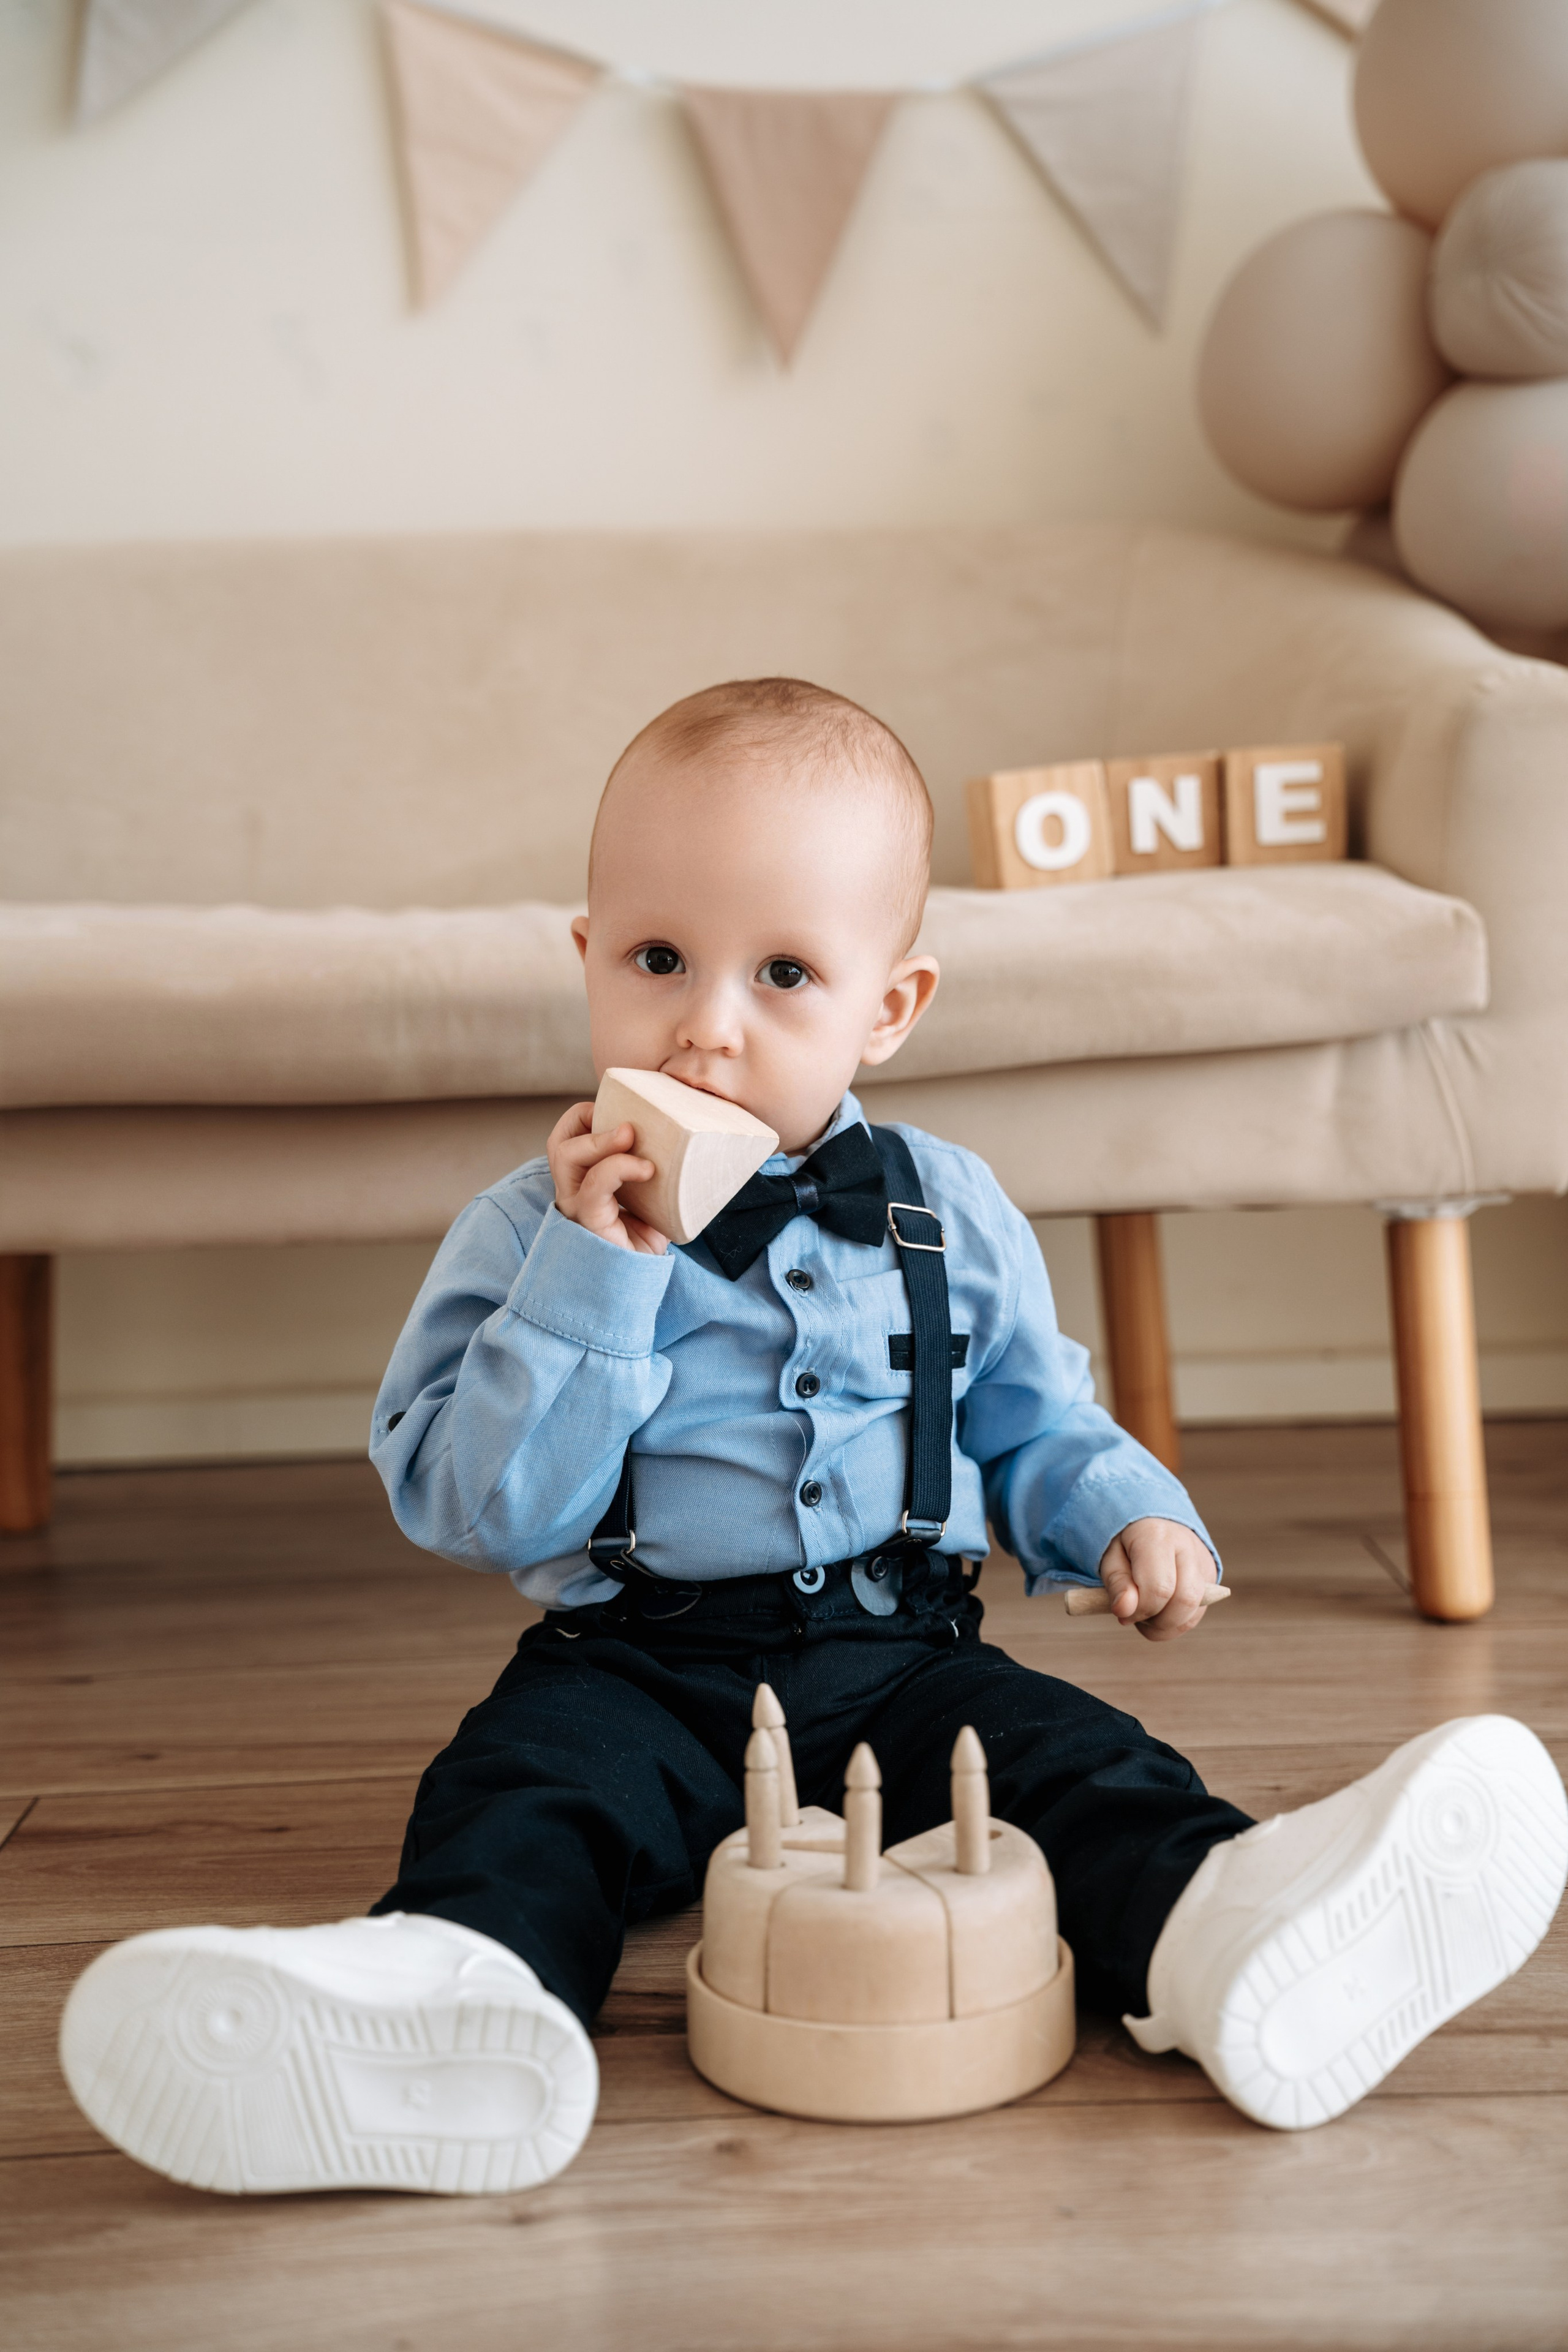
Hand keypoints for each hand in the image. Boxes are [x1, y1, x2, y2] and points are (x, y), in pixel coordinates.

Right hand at [547, 1102, 669, 1255]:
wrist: (638, 1284)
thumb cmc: (641, 1242)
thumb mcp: (647, 1199)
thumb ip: (650, 1171)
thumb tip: (680, 1142)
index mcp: (582, 1182)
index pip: (565, 1138)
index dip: (584, 1117)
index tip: (618, 1113)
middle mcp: (572, 1192)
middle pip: (559, 1142)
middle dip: (585, 1120)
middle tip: (625, 1123)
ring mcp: (576, 1207)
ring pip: (566, 1156)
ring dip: (600, 1139)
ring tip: (631, 1135)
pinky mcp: (588, 1221)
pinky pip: (595, 1185)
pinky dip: (620, 1168)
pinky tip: (646, 1170)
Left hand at [1097, 1518, 1217, 1642]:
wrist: (1153, 1524)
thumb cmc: (1128, 1544)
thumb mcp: (1111, 1558)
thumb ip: (1117, 1583)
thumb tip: (1125, 1610)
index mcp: (1158, 1537)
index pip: (1159, 1588)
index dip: (1140, 1609)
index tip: (1123, 1610)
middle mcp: (1189, 1547)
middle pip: (1185, 1601)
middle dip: (1156, 1620)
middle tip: (1135, 1614)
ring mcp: (1204, 1563)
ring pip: (1192, 1614)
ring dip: (1164, 1625)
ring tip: (1145, 1610)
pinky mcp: (1211, 1579)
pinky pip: (1194, 1617)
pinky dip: (1172, 1625)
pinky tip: (1158, 1611)